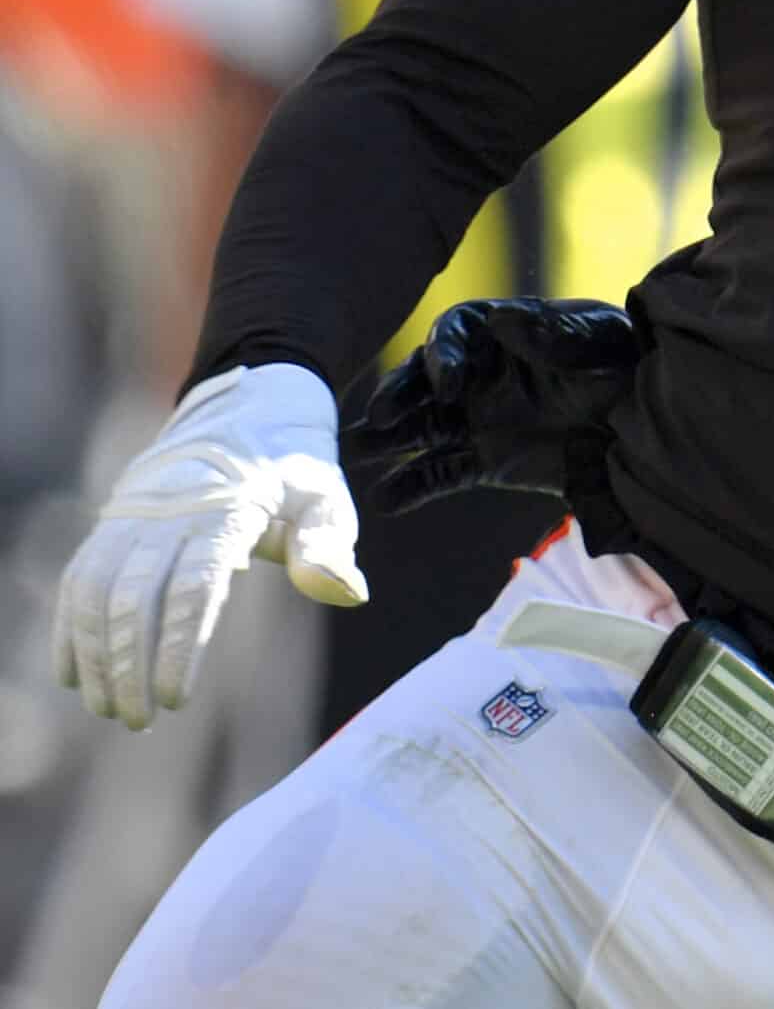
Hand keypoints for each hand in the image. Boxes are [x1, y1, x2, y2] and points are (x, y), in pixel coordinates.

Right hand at [54, 363, 365, 729]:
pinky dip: (70, 626)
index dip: (178, 647)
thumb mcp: (326, 496)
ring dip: (95, 656)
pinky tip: (71, 674)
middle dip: (129, 666)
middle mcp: (168, 512)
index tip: (176, 698)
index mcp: (225, 508)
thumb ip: (329, 546)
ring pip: (97, 592)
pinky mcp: (114, 520)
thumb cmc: (295, 464)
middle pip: (135, 600)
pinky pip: (81, 576)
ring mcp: (134, 515)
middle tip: (140, 720)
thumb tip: (349, 594)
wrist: (250, 405)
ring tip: (108, 709)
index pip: (193, 587)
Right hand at [348, 298, 640, 513]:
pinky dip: (412, 486)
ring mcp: (478, 419)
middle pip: (423, 381)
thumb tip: (501, 316)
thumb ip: (552, 333)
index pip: (454, 335)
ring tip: (354, 455)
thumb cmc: (624, 364)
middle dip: (398, 397)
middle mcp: (478, 375)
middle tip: (378, 420)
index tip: (447, 385)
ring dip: (388, 441)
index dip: (444, 356)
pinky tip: (385, 501)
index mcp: (501, 333)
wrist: (647, 424)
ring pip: (421, 428)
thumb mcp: (597, 342)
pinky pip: (441, 473)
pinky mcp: (486, 462)